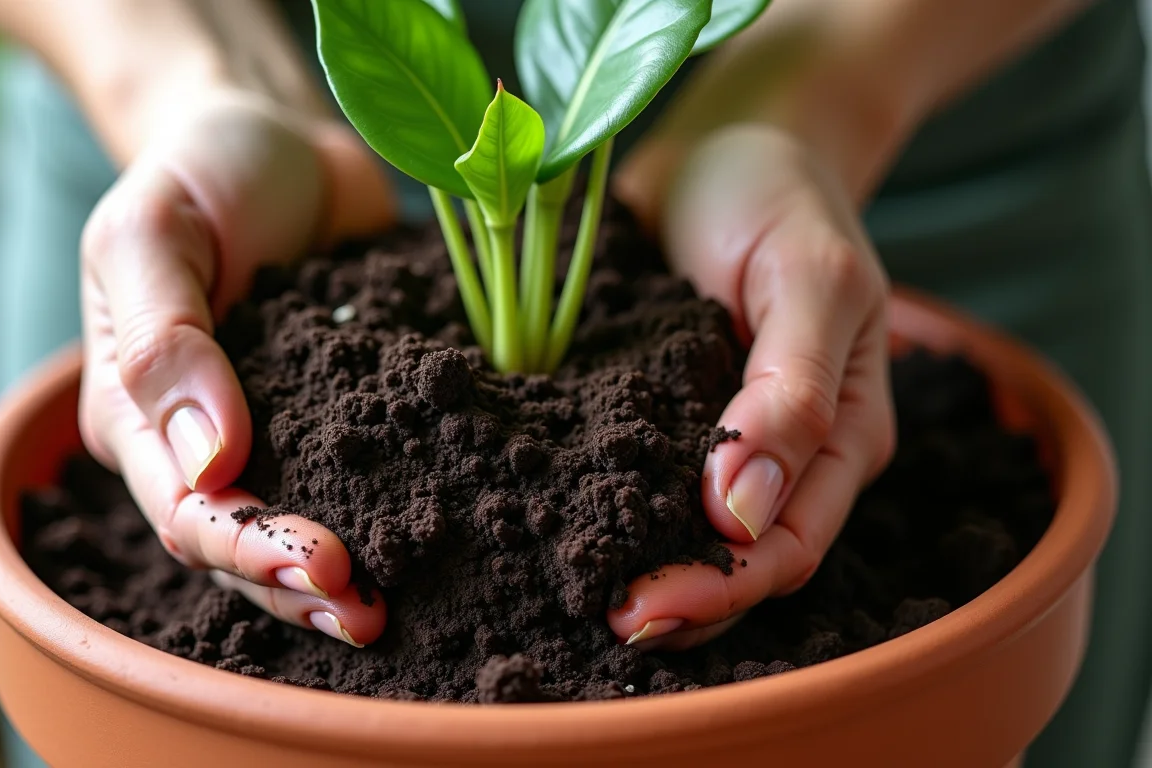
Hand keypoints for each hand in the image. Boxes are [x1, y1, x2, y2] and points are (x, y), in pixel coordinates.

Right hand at [78, 88, 394, 645]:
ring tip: (390, 614)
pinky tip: (443, 540)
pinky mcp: (351, 413)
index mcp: (139, 417)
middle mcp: (205, 444)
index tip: (322, 562)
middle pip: (242, 545)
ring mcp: (281, 434)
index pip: (185, 511)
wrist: (281, 136)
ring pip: (305, 526)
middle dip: (299, 587)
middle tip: (367, 613)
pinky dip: (399, 512)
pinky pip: (369, 475)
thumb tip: (207, 457)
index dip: (248, 548)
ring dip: (344, 577)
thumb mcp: (153, 230)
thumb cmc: (201, 172)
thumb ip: (165, 337)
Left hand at [608, 124, 895, 649]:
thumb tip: (744, 511)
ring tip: (565, 597)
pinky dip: (596, 515)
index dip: (724, 588)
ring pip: (680, 539)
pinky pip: (629, 482)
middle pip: (737, 563)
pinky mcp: (652, 419)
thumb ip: (792, 388)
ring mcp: (713, 442)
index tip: (646, 607)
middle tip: (603, 621)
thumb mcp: (809, 276)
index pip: (790, 546)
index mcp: (841, 436)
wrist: (725, 144)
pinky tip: (546, 531)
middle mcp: (783, 458)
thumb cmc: (780, 197)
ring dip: (633, 573)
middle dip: (677, 602)